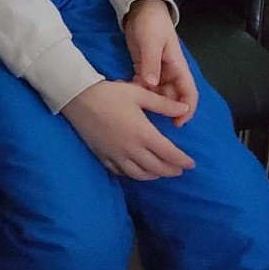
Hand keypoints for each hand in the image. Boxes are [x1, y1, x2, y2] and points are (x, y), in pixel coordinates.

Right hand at [60, 80, 195, 180]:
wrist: (77, 97)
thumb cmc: (110, 93)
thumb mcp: (138, 94)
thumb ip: (163, 105)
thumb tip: (184, 110)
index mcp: (143, 134)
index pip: (169, 154)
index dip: (182, 161)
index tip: (191, 164)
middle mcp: (132, 149)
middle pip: (157, 168)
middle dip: (171, 170)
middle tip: (179, 169)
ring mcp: (116, 155)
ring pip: (139, 174)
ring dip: (153, 175)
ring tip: (160, 172)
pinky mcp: (103, 156)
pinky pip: (121, 172)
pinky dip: (132, 174)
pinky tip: (136, 170)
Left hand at [122, 0, 197, 123]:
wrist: (140, 9)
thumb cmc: (152, 24)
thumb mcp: (151, 43)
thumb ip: (151, 63)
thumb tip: (152, 84)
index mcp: (178, 67)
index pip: (189, 94)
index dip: (186, 110)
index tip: (177, 124)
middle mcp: (169, 72)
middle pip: (170, 97)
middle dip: (161, 108)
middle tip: (145, 116)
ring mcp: (156, 71)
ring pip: (156, 93)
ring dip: (147, 99)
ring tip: (132, 103)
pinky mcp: (143, 67)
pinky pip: (143, 84)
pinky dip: (137, 89)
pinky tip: (125, 90)